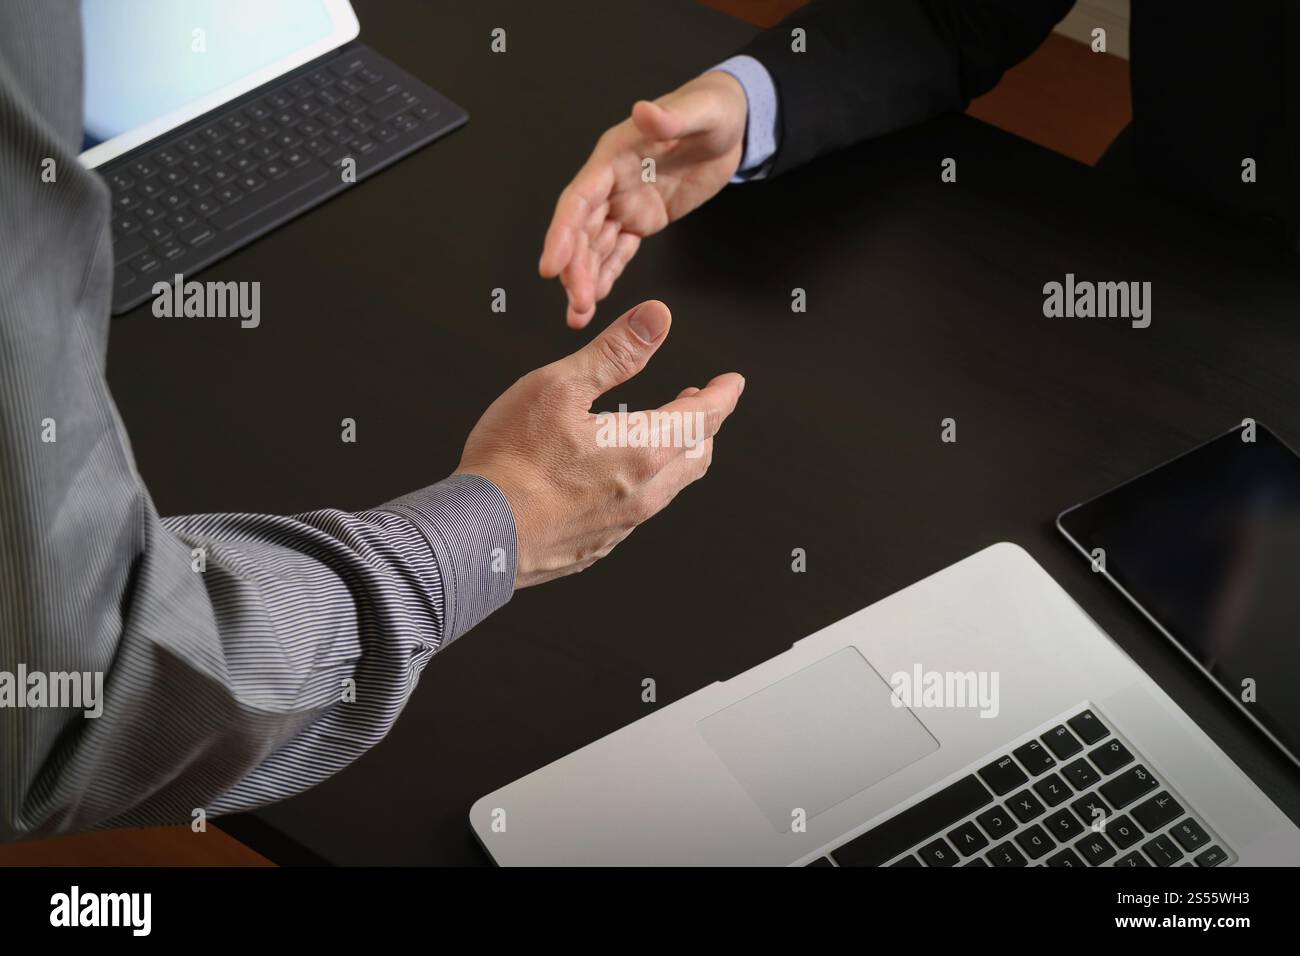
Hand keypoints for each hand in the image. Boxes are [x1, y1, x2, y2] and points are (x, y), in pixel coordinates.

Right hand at [455, 300, 744, 587]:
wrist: (478, 534)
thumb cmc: (511, 462)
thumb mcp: (560, 386)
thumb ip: (615, 352)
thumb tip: (657, 318)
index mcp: (643, 451)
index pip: (704, 418)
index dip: (722, 395)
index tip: (732, 383)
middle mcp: (642, 493)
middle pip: (696, 455)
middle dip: (704, 425)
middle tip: (698, 403)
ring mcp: (621, 525)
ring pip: (670, 487)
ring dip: (676, 455)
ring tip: (661, 434)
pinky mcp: (597, 545)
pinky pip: (638, 510)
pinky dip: (645, 483)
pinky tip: (618, 474)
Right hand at [539, 72, 748, 328]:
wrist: (732, 124)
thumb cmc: (712, 109)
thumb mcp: (699, 111)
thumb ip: (670, 117)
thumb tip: (644, 112)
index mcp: (614, 155)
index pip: (579, 198)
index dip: (562, 232)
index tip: (552, 265)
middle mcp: (611, 183)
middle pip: (582, 231)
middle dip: (575, 268)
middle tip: (577, 303)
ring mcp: (624, 204)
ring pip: (595, 246)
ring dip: (585, 279)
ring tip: (579, 315)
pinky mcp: (642, 220)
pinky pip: (618, 252)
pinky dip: (606, 275)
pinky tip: (596, 300)